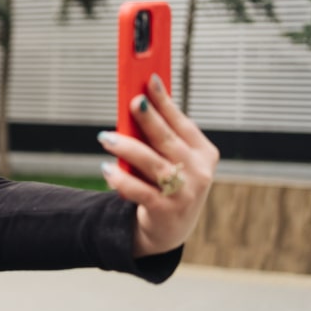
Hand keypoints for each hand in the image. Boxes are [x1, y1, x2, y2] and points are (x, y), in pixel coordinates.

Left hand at [98, 73, 219, 256]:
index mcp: (204, 154)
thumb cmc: (168, 185)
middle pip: (168, 140)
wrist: (168, 230)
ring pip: (153, 164)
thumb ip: (159, 137)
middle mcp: (199, 173)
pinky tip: (107, 169)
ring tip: (106, 137)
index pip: (183, 123)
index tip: (149, 80)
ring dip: (128, 147)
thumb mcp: (172, 160)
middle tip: (132, 102)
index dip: (165, 101)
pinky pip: (140, 190)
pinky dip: (121, 179)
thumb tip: (137, 104)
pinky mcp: (165, 211)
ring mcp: (185, 194)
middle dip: (150, 118)